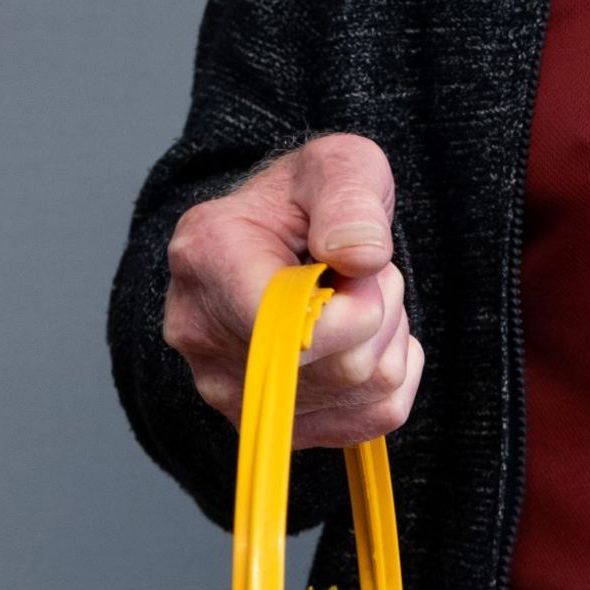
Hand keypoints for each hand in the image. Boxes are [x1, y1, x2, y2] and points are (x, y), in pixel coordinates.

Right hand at [163, 133, 423, 446]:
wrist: (280, 237)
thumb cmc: (306, 198)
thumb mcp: (336, 166)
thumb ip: (350, 198)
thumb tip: (361, 257)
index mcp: (207, 256)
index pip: (288, 325)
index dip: (356, 306)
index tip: (364, 265)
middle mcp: (201, 334)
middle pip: (339, 365)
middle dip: (379, 309)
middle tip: (357, 270)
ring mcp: (230, 390)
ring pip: (360, 392)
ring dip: (385, 338)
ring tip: (350, 297)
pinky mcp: (271, 423)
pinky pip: (370, 419)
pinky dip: (388, 376)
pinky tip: (358, 336)